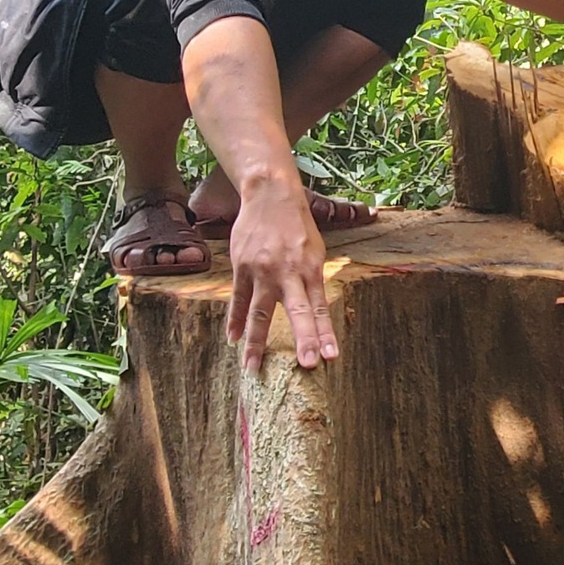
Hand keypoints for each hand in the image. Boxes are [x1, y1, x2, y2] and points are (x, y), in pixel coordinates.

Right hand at [224, 171, 337, 371]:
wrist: (270, 196)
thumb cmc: (297, 226)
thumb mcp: (315, 251)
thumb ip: (312, 281)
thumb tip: (315, 312)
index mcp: (310, 270)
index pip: (320, 308)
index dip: (325, 333)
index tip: (330, 357)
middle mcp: (288, 272)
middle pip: (297, 311)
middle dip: (303, 338)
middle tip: (307, 364)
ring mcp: (262, 271)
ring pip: (259, 312)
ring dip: (256, 342)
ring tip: (252, 367)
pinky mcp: (242, 267)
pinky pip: (239, 299)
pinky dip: (235, 320)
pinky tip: (233, 338)